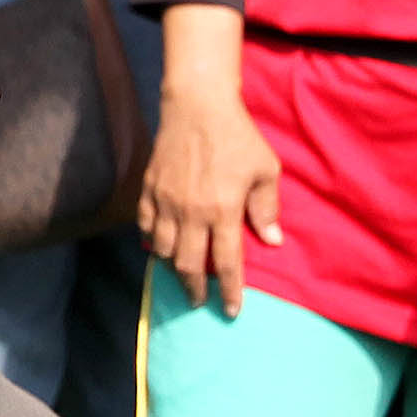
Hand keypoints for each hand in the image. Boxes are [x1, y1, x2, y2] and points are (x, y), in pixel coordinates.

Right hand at [138, 92, 282, 315]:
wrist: (198, 106)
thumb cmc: (238, 137)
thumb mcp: (265, 170)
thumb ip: (266, 208)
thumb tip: (272, 240)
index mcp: (222, 211)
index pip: (225, 263)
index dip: (230, 291)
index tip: (232, 311)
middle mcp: (191, 213)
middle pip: (187, 265)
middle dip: (195, 290)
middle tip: (199, 302)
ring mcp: (165, 202)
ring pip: (161, 249)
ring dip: (170, 268)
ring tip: (179, 275)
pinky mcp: (149, 189)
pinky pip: (144, 224)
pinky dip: (150, 239)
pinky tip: (157, 244)